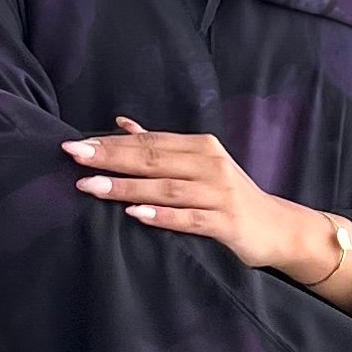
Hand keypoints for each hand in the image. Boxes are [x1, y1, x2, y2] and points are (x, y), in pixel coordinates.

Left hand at [63, 118, 351, 303]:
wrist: (276, 228)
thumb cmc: (228, 196)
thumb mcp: (198, 166)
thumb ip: (161, 146)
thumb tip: (122, 124)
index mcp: (201, 146)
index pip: (150, 142)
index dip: (112, 143)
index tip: (76, 145)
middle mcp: (211, 164)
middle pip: (154, 160)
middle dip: (111, 159)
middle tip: (75, 158)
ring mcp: (219, 193)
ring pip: (166, 188)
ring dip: (127, 188)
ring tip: (92, 188)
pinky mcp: (227, 223)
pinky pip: (189, 219)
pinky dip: (162, 217)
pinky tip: (136, 215)